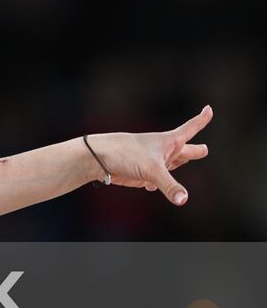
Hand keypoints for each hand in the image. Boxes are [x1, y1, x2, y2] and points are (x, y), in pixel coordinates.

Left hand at [85, 105, 211, 204]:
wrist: (97, 159)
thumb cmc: (125, 155)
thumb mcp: (152, 170)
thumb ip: (170, 186)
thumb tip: (183, 200)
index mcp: (168, 142)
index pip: (190, 128)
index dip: (202, 119)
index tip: (209, 108)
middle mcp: (162, 150)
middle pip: (184, 150)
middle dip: (194, 151)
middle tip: (204, 149)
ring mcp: (152, 162)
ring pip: (170, 164)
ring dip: (177, 164)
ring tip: (184, 159)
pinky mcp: (142, 174)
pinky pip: (156, 180)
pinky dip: (156, 183)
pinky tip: (149, 186)